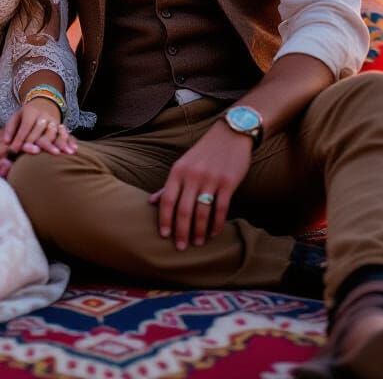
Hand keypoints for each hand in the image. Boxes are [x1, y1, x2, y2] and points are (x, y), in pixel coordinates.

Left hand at [3, 100, 77, 155]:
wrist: (45, 102)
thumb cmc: (27, 115)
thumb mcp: (17, 116)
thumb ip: (10, 129)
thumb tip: (6, 142)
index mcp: (30, 112)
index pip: (25, 127)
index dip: (19, 139)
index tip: (14, 151)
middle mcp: (43, 115)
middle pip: (40, 130)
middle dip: (37, 143)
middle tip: (36, 153)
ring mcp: (53, 120)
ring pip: (54, 132)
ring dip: (56, 143)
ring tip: (58, 154)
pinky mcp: (61, 125)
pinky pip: (65, 133)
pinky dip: (69, 142)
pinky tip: (72, 150)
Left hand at [148, 121, 252, 249]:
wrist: (230, 134)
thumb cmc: (204, 152)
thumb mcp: (183, 165)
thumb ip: (169, 185)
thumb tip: (151, 201)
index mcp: (178, 171)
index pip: (167, 200)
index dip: (164, 220)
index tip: (164, 236)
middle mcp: (192, 175)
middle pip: (183, 210)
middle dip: (181, 232)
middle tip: (181, 248)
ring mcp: (211, 179)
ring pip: (202, 212)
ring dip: (199, 231)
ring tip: (197, 243)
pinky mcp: (228, 182)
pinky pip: (221, 209)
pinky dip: (217, 224)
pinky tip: (213, 233)